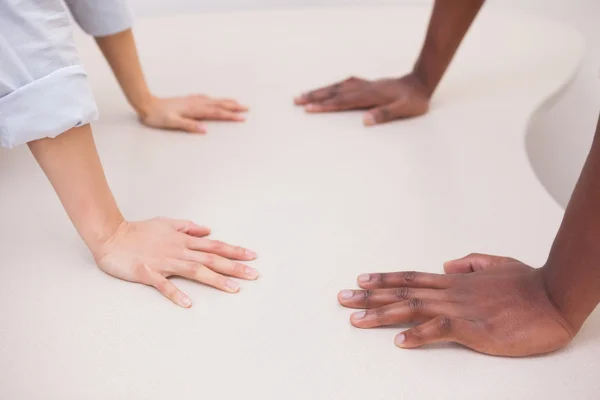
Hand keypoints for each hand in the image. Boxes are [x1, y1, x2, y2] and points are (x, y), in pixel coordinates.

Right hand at [93, 217, 257, 307]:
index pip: (215, 245)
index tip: (253, 256)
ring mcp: (163, 262)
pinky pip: (163, 285)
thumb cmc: (138, 231)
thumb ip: (188, 228)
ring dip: (215, 280)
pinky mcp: (147, 273)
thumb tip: (208, 230)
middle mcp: (178, 251)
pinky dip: (176, 293)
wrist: (110, 235)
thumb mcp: (167, 223)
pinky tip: (188, 303)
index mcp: (183, 241)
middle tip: (254, 275)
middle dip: (234, 267)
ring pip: (194, 270)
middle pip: (211, 259)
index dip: (235, 251)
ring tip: (233, 289)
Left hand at [137, 94, 248, 132]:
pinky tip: (215, 100)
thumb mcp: (172, 123)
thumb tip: (205, 130)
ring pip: (214, 101)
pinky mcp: (188, 100)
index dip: (230, 116)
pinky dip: (215, 99)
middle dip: (234, 107)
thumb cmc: (157, 116)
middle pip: (219, 105)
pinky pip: (207, 99)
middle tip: (247, 108)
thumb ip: (189, 125)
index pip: (216, 113)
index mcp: (194, 110)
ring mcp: (192, 100)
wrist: (146, 104)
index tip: (242, 118)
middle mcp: (196, 103)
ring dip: (227, 102)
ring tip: (238, 103)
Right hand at [294, 73, 429, 125]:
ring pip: (337, 87)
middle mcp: (363, 88)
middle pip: (334, 92)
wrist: (420, 83)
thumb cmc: (413, 100)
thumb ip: (385, 114)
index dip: (325, 106)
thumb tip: (365, 121)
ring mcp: (364, 85)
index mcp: (369, 96)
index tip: (309, 108)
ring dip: (320, 91)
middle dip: (314, 96)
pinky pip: (344, 84)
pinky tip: (328, 89)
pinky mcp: (366, 84)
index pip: (342, 102)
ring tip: (304, 94)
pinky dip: (332, 86)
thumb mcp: (403, 110)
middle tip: (296, 100)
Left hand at [337, 253, 575, 355]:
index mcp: (455, 281)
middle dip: (369, 296)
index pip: (411, 277)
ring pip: (412, 308)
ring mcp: (460, 309)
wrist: (554, 296)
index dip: (383, 278)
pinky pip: (439, 330)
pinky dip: (417, 335)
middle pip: (402, 292)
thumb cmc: (528, 284)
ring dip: (381, 314)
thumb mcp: (495, 264)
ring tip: (356, 319)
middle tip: (342, 298)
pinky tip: (399, 341)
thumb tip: (446, 264)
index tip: (361, 280)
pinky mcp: (474, 328)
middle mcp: (451, 292)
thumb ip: (469, 263)